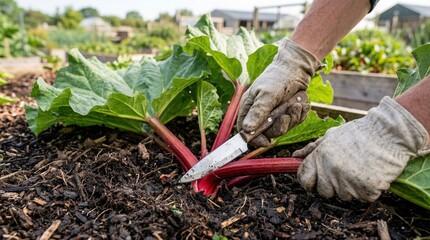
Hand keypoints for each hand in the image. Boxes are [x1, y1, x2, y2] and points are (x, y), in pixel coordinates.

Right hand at [237, 39, 320, 146]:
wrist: (297, 67)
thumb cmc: (278, 77)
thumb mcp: (267, 95)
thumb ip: (258, 113)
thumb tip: (246, 130)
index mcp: (249, 107)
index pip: (245, 131)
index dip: (255, 139)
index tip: (267, 141)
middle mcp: (260, 112)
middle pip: (267, 132)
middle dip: (280, 126)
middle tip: (287, 115)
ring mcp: (274, 113)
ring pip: (283, 128)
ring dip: (293, 118)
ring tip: (297, 104)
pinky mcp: (287, 112)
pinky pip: (293, 122)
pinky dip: (300, 114)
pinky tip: (301, 103)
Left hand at [293, 97, 429, 201]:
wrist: (388, 133)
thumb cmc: (358, 133)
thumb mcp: (330, 135)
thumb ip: (311, 148)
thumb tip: (294, 156)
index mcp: (320, 157)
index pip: (304, 179)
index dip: (308, 181)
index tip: (314, 180)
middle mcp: (331, 171)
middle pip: (323, 191)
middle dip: (330, 185)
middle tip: (344, 170)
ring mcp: (349, 182)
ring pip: (343, 196)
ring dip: (350, 187)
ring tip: (359, 168)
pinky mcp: (366, 190)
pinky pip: (361, 198)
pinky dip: (366, 190)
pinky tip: (370, 173)